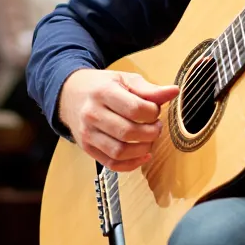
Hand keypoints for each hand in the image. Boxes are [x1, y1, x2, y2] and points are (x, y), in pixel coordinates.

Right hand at [58, 69, 178, 170]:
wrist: (70, 95)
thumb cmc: (102, 86)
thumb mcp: (125, 80)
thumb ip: (149, 89)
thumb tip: (174, 92)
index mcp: (103, 92)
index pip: (135, 109)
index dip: (152, 112)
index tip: (155, 111)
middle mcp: (92, 114)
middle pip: (128, 132)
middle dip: (150, 133)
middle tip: (156, 127)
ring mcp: (88, 134)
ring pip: (120, 151)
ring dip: (142, 149)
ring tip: (149, 139)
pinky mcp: (87, 149)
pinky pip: (112, 164)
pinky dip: (132, 164)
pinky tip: (143, 154)